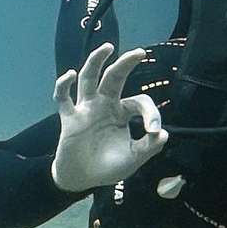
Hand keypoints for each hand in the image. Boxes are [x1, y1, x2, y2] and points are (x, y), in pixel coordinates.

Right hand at [52, 43, 166, 192]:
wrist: (82, 179)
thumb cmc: (108, 167)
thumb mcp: (133, 158)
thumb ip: (148, 147)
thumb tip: (163, 133)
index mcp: (122, 113)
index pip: (139, 102)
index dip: (150, 113)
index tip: (153, 131)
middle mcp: (104, 105)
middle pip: (114, 77)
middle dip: (126, 63)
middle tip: (140, 52)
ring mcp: (86, 109)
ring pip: (89, 79)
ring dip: (96, 62)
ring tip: (107, 47)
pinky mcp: (69, 118)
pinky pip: (63, 98)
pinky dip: (63, 85)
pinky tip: (70, 75)